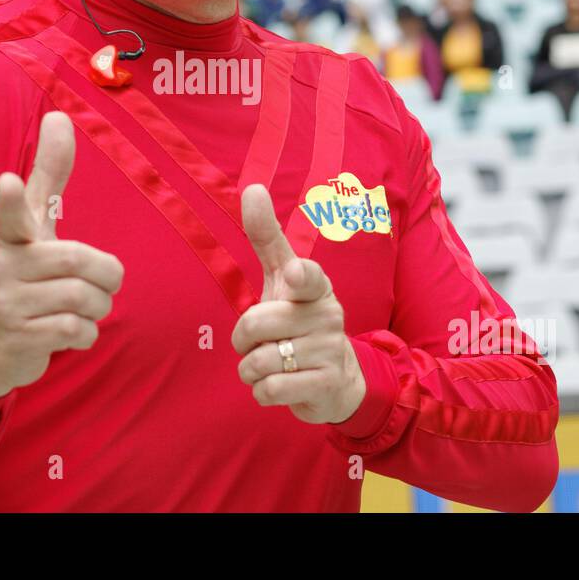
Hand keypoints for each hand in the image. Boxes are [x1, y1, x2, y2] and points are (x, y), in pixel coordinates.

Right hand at [0, 112, 123, 397]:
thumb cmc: (20, 275)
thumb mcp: (31, 227)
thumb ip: (48, 176)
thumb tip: (59, 115)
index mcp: (11, 235)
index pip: (10, 212)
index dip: (11, 198)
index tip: (8, 182)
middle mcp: (3, 265)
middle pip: (78, 261)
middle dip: (105, 275)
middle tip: (103, 283)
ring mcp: (7, 303)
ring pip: (83, 299)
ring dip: (99, 307)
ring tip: (84, 309)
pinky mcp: (18, 339)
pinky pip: (76, 330)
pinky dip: (87, 333)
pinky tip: (71, 333)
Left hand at [231, 184, 365, 424]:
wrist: (336, 378)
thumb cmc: (299, 319)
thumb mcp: (283, 278)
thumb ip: (267, 237)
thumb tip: (253, 188)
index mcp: (314, 285)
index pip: (307, 276)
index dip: (299, 276)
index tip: (294, 274)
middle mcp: (327, 314)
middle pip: (254, 324)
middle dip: (242, 340)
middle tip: (260, 342)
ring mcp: (329, 350)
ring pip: (259, 362)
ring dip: (251, 369)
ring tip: (273, 363)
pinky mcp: (326, 385)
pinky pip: (271, 389)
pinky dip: (262, 391)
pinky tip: (279, 385)